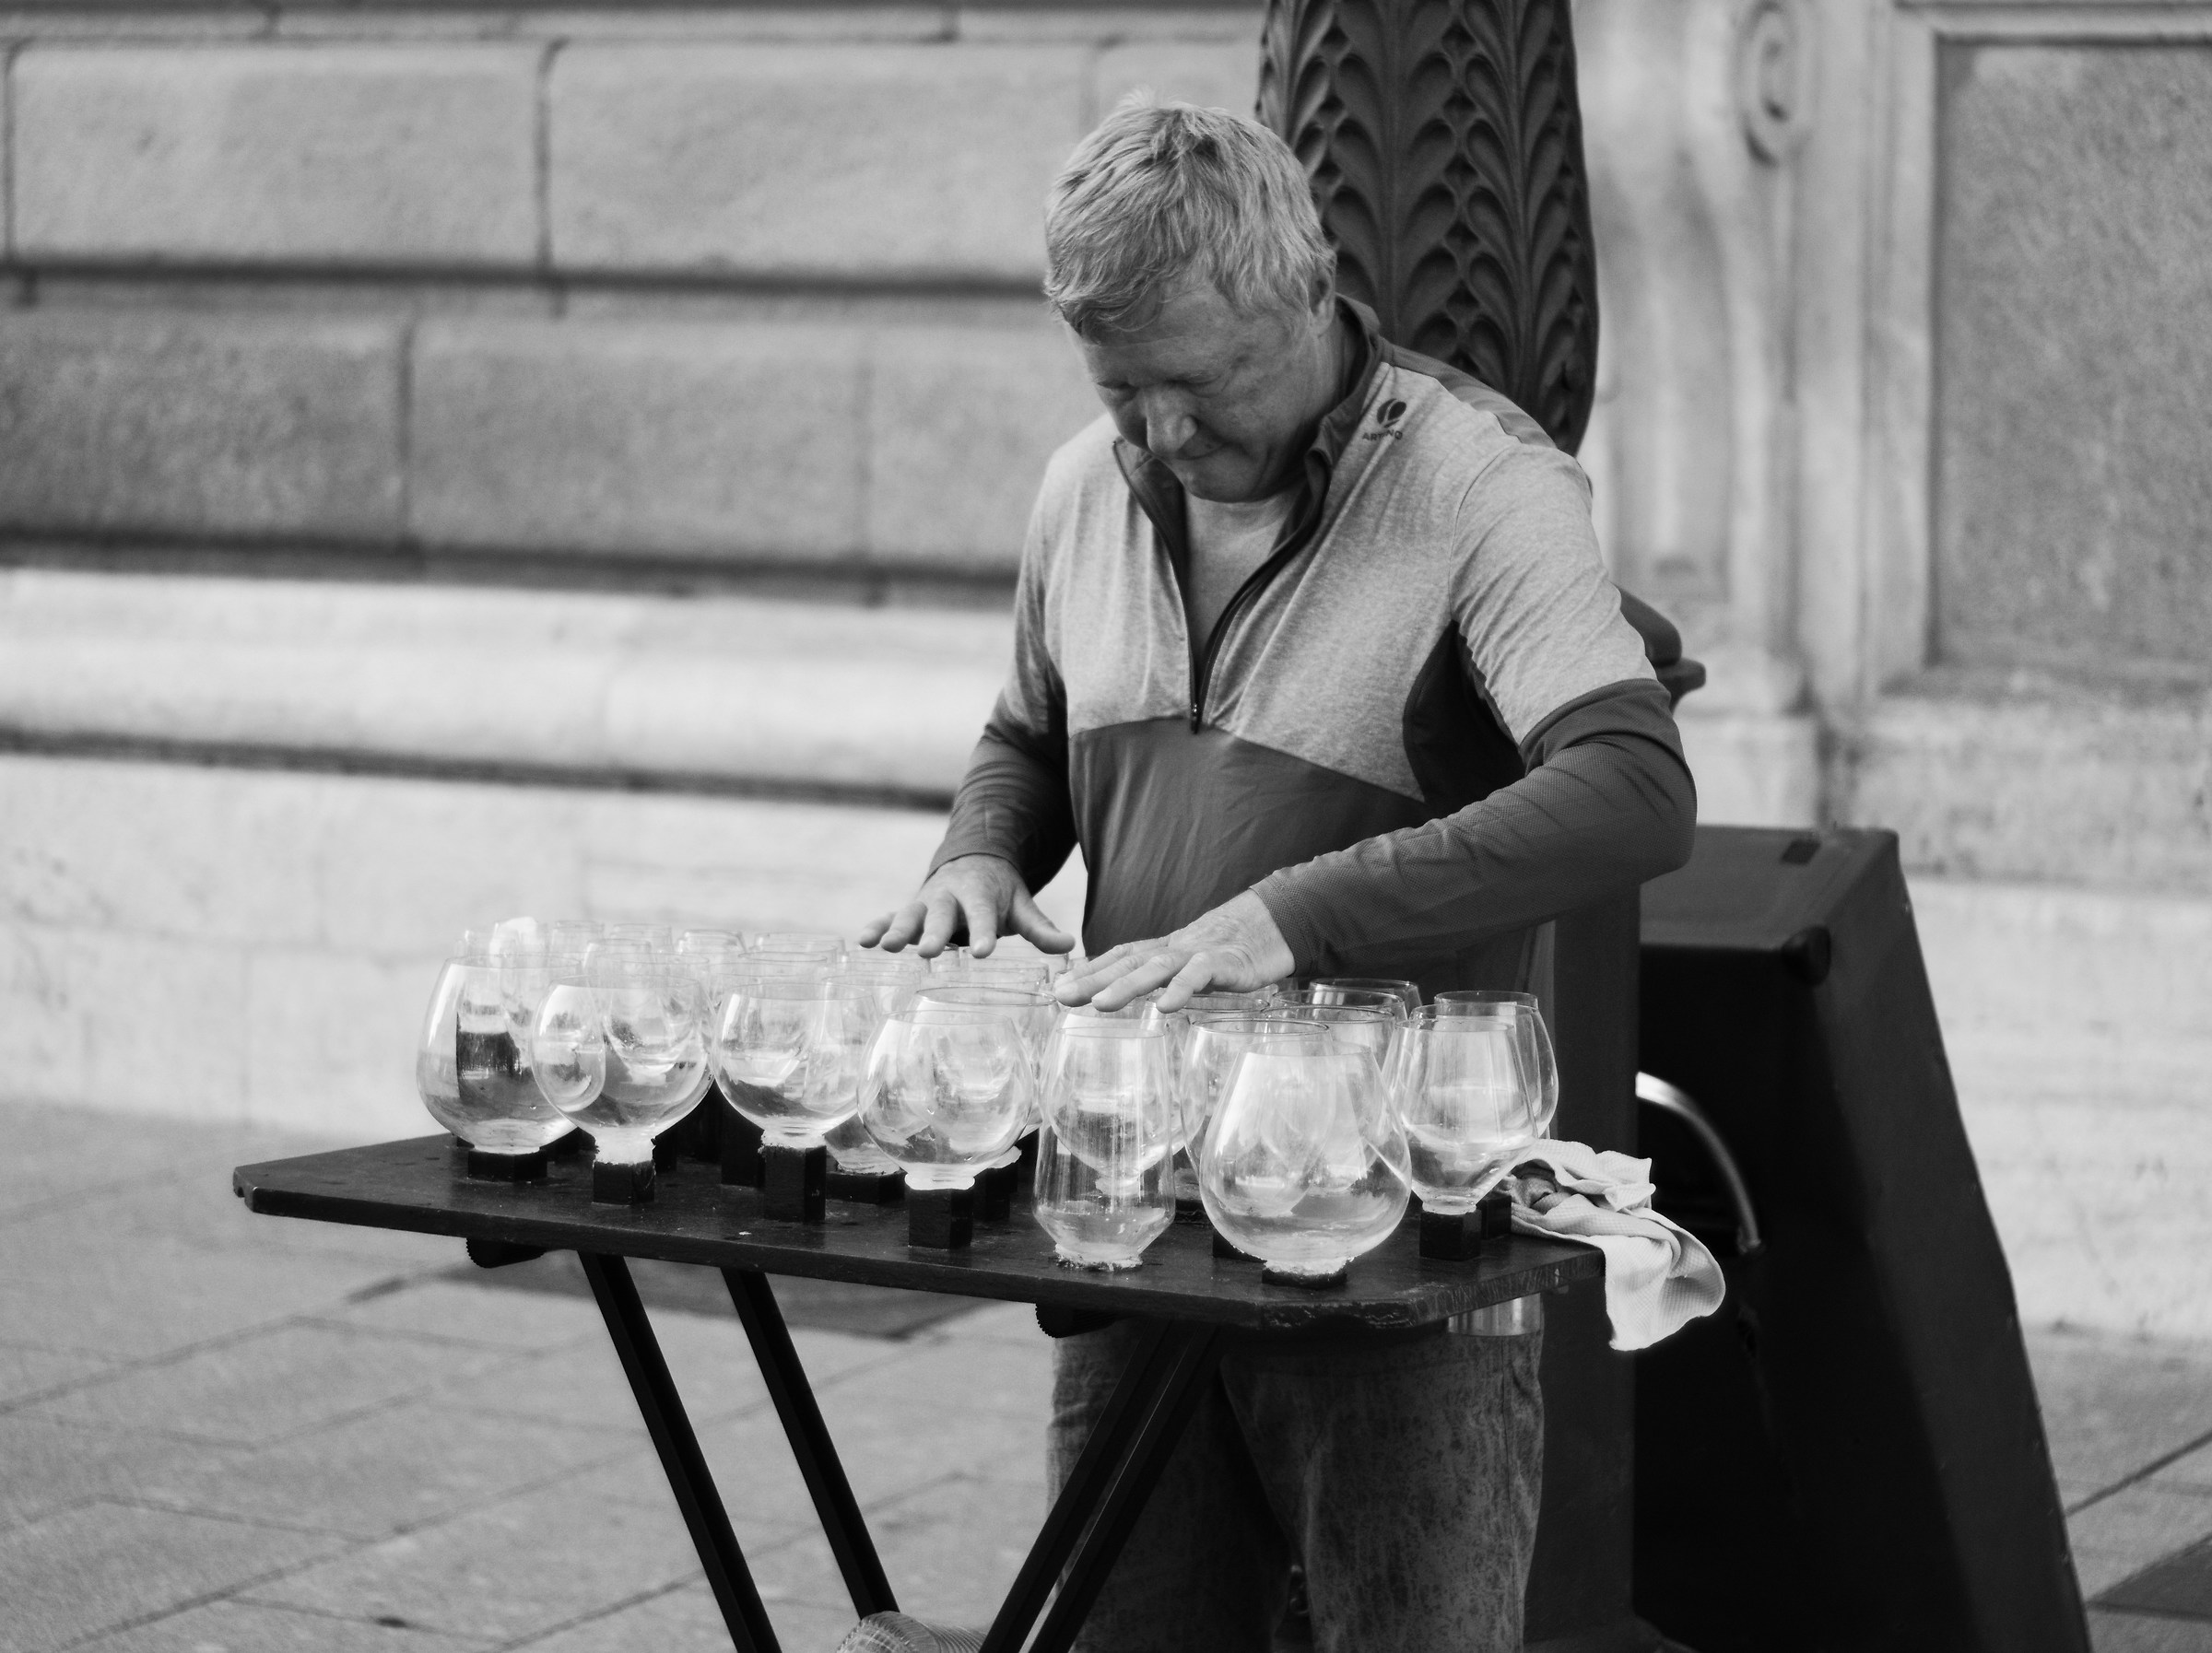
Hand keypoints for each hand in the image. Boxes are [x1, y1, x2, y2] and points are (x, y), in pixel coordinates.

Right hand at [858, 854, 1075, 959]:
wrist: (971, 860)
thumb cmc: (998, 891)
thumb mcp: (1020, 903)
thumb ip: (1040, 927)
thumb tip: (1070, 946)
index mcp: (979, 893)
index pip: (983, 915)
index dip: (983, 932)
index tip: (982, 952)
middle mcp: (949, 895)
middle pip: (942, 915)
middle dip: (935, 934)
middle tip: (928, 952)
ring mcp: (926, 901)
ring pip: (911, 914)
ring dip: (898, 929)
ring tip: (887, 946)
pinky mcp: (910, 909)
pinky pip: (888, 916)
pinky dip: (876, 926)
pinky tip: (864, 941)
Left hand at [1054, 891, 1293, 1011]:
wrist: (1272, 926)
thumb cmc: (1227, 951)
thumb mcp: (1189, 966)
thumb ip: (1163, 979)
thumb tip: (1133, 998)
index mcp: (1162, 951)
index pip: (1118, 957)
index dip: (1089, 970)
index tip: (1059, 987)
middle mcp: (1172, 949)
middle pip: (1127, 962)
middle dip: (1092, 979)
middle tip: (1062, 996)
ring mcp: (1196, 954)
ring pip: (1156, 968)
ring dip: (1126, 985)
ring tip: (1099, 1004)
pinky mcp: (1224, 963)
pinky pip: (1200, 975)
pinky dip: (1182, 989)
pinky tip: (1166, 1007)